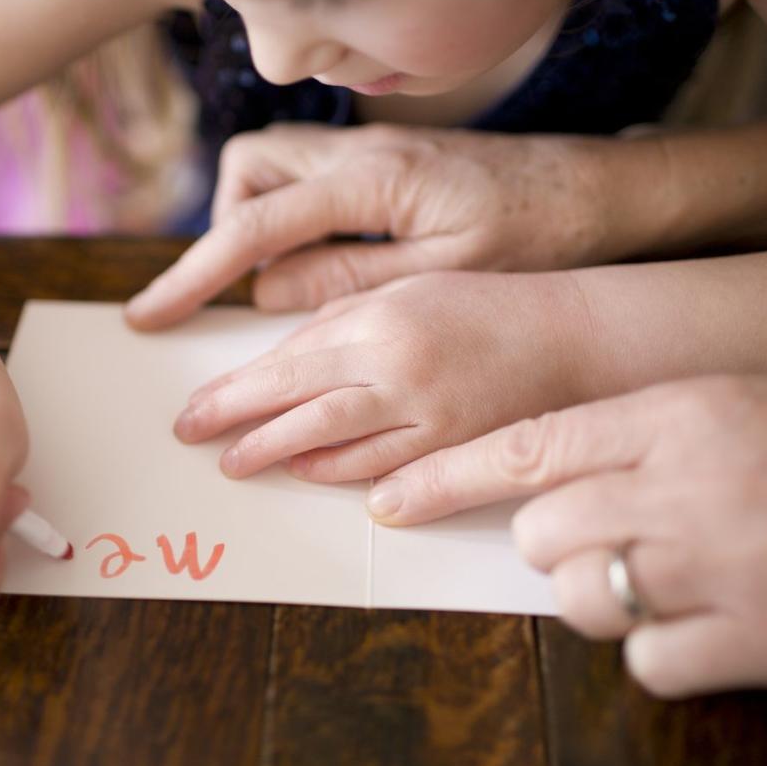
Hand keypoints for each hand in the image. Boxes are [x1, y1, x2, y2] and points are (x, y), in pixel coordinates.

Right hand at [126, 123, 615, 329]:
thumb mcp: (443, 281)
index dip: (195, 274)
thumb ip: (349, 283)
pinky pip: (313, 177)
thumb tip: (268, 294)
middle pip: (252, 168)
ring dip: (264, 221)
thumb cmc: (537, 238)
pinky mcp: (387, 159)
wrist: (599, 191)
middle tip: (250, 289)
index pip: (258, 226)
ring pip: (276, 166)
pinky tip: (329, 259)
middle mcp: (364, 151)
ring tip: (291, 281)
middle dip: (231, 228)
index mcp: (375, 182)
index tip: (150, 315)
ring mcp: (374, 149)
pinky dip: (300, 217)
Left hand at [174, 270, 597, 481]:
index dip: (233, 391)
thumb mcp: (406, 292)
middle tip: (194, 439)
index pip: (286, 364)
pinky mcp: (453, 451)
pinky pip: (381, 471)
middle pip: (297, 407)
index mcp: (383, 321)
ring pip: (333, 446)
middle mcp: (400, 371)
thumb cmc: (485, 306)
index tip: (194, 409)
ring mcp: (429, 418)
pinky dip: (337, 473)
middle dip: (237, 426)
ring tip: (239, 461)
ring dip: (278, 456)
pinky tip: (305, 471)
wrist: (572, 338)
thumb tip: (278, 362)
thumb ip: (340, 323)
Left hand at [369, 375, 766, 696]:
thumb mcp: (731, 405)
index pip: (528, 448)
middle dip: (556, 540)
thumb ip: (636, 435)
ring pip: (580, 593)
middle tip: (608, 536)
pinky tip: (706, 620)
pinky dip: (661, 645)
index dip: (446, 478)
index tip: (392, 502)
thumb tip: (545, 478)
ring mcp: (718, 566)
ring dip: (601, 591)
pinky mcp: (754, 641)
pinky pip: (645, 657)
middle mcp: (684, 486)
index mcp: (677, 415)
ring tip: (666, 575)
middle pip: (541, 529)